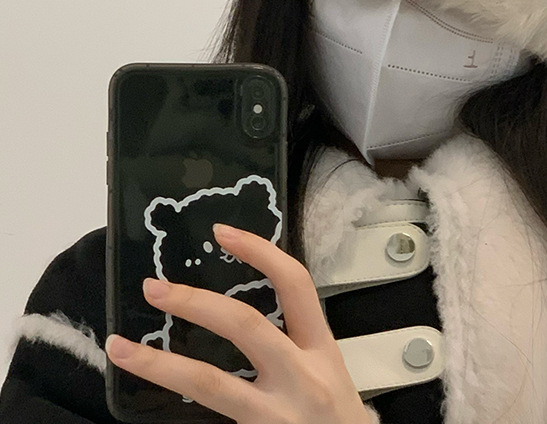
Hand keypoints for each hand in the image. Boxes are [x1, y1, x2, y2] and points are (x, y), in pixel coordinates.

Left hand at [105, 223, 371, 423]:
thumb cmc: (336, 418)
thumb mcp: (325, 370)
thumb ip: (294, 342)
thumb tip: (239, 312)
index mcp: (321, 347)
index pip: (295, 284)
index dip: (260, 252)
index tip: (223, 232)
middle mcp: (301, 375)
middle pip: (245, 324)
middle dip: (195, 302)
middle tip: (154, 287)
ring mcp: (275, 413)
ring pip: (209, 381)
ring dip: (158, 363)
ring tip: (120, 347)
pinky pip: (209, 415)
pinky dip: (174, 402)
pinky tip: (146, 390)